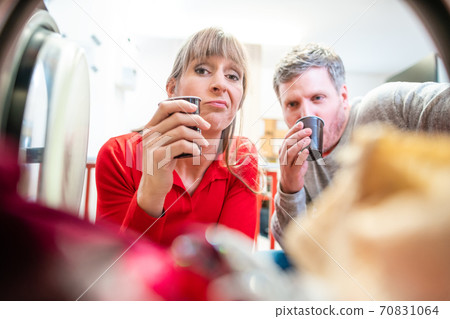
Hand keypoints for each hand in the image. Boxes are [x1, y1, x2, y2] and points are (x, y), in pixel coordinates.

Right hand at [137, 99, 209, 215]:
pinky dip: (193, 147)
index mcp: (150, 127)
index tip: (195, 108)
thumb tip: (195, 118)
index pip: (164, 106)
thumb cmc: (164, 162)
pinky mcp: (158, 156)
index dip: (181, 104)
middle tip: (206, 127)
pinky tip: (198, 153)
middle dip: (196, 120)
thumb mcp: (166, 144)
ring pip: (181, 131)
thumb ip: (174, 131)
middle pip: (177, 117)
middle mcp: (150, 133)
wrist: (153, 185)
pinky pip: (181, 145)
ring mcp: (152, 144)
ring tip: (204, 144)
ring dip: (197, 136)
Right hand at [278, 121, 311, 193]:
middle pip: (288, 142)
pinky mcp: (292, 172)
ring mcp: (286, 164)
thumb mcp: (295, 156)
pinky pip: (296, 163)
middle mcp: (282, 156)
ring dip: (299, 144)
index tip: (301, 123)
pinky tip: (307, 151)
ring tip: (308, 139)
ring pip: (290, 152)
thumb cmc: (294, 168)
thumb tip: (310, 136)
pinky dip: (301, 156)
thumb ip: (300, 148)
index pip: (286, 137)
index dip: (293, 129)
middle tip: (309, 130)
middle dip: (298, 135)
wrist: (290, 185)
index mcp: (283, 150)